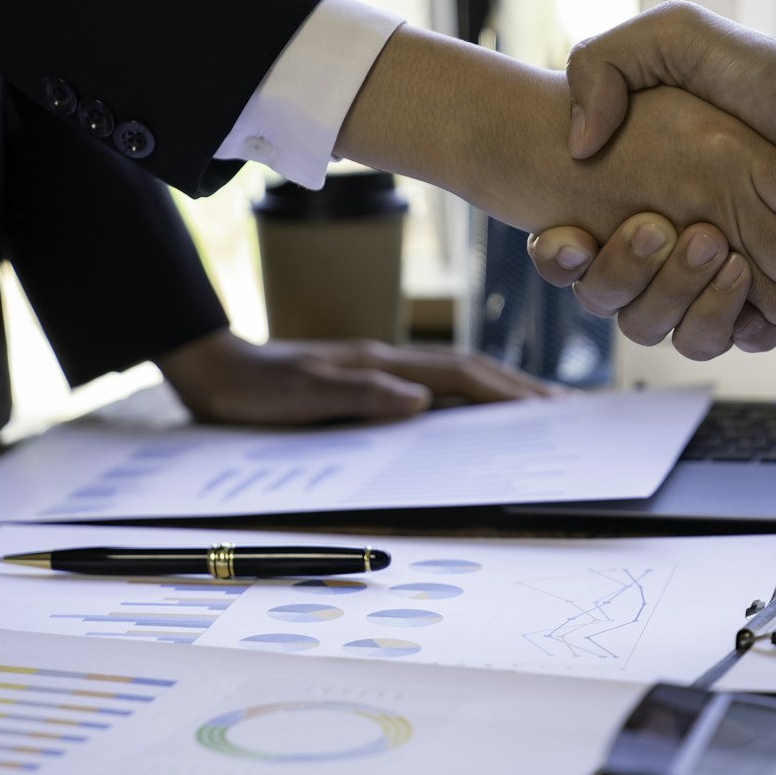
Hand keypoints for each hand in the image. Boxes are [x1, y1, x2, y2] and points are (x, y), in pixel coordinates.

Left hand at [157, 327, 560, 425]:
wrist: (212, 370)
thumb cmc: (252, 390)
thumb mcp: (301, 397)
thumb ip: (361, 395)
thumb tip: (422, 401)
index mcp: (381, 362)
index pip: (459, 375)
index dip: (507, 390)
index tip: (548, 406)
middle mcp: (387, 361)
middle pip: (468, 370)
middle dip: (518, 387)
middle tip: (563, 408)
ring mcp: (378, 369)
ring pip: (453, 376)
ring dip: (496, 390)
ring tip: (535, 410)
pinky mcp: (365, 380)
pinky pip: (430, 388)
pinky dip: (463, 397)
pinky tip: (472, 412)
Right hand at [521, 4, 775, 353]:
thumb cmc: (774, 75)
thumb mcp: (677, 35)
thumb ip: (606, 63)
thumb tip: (580, 144)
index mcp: (638, 194)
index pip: (567, 252)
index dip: (558, 256)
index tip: (571, 235)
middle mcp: (671, 243)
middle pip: (618, 302)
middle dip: (631, 272)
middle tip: (660, 226)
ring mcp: (720, 277)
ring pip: (670, 330)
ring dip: (685, 296)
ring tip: (716, 246)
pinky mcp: (768, 300)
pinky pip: (736, 338)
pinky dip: (740, 321)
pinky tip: (742, 277)